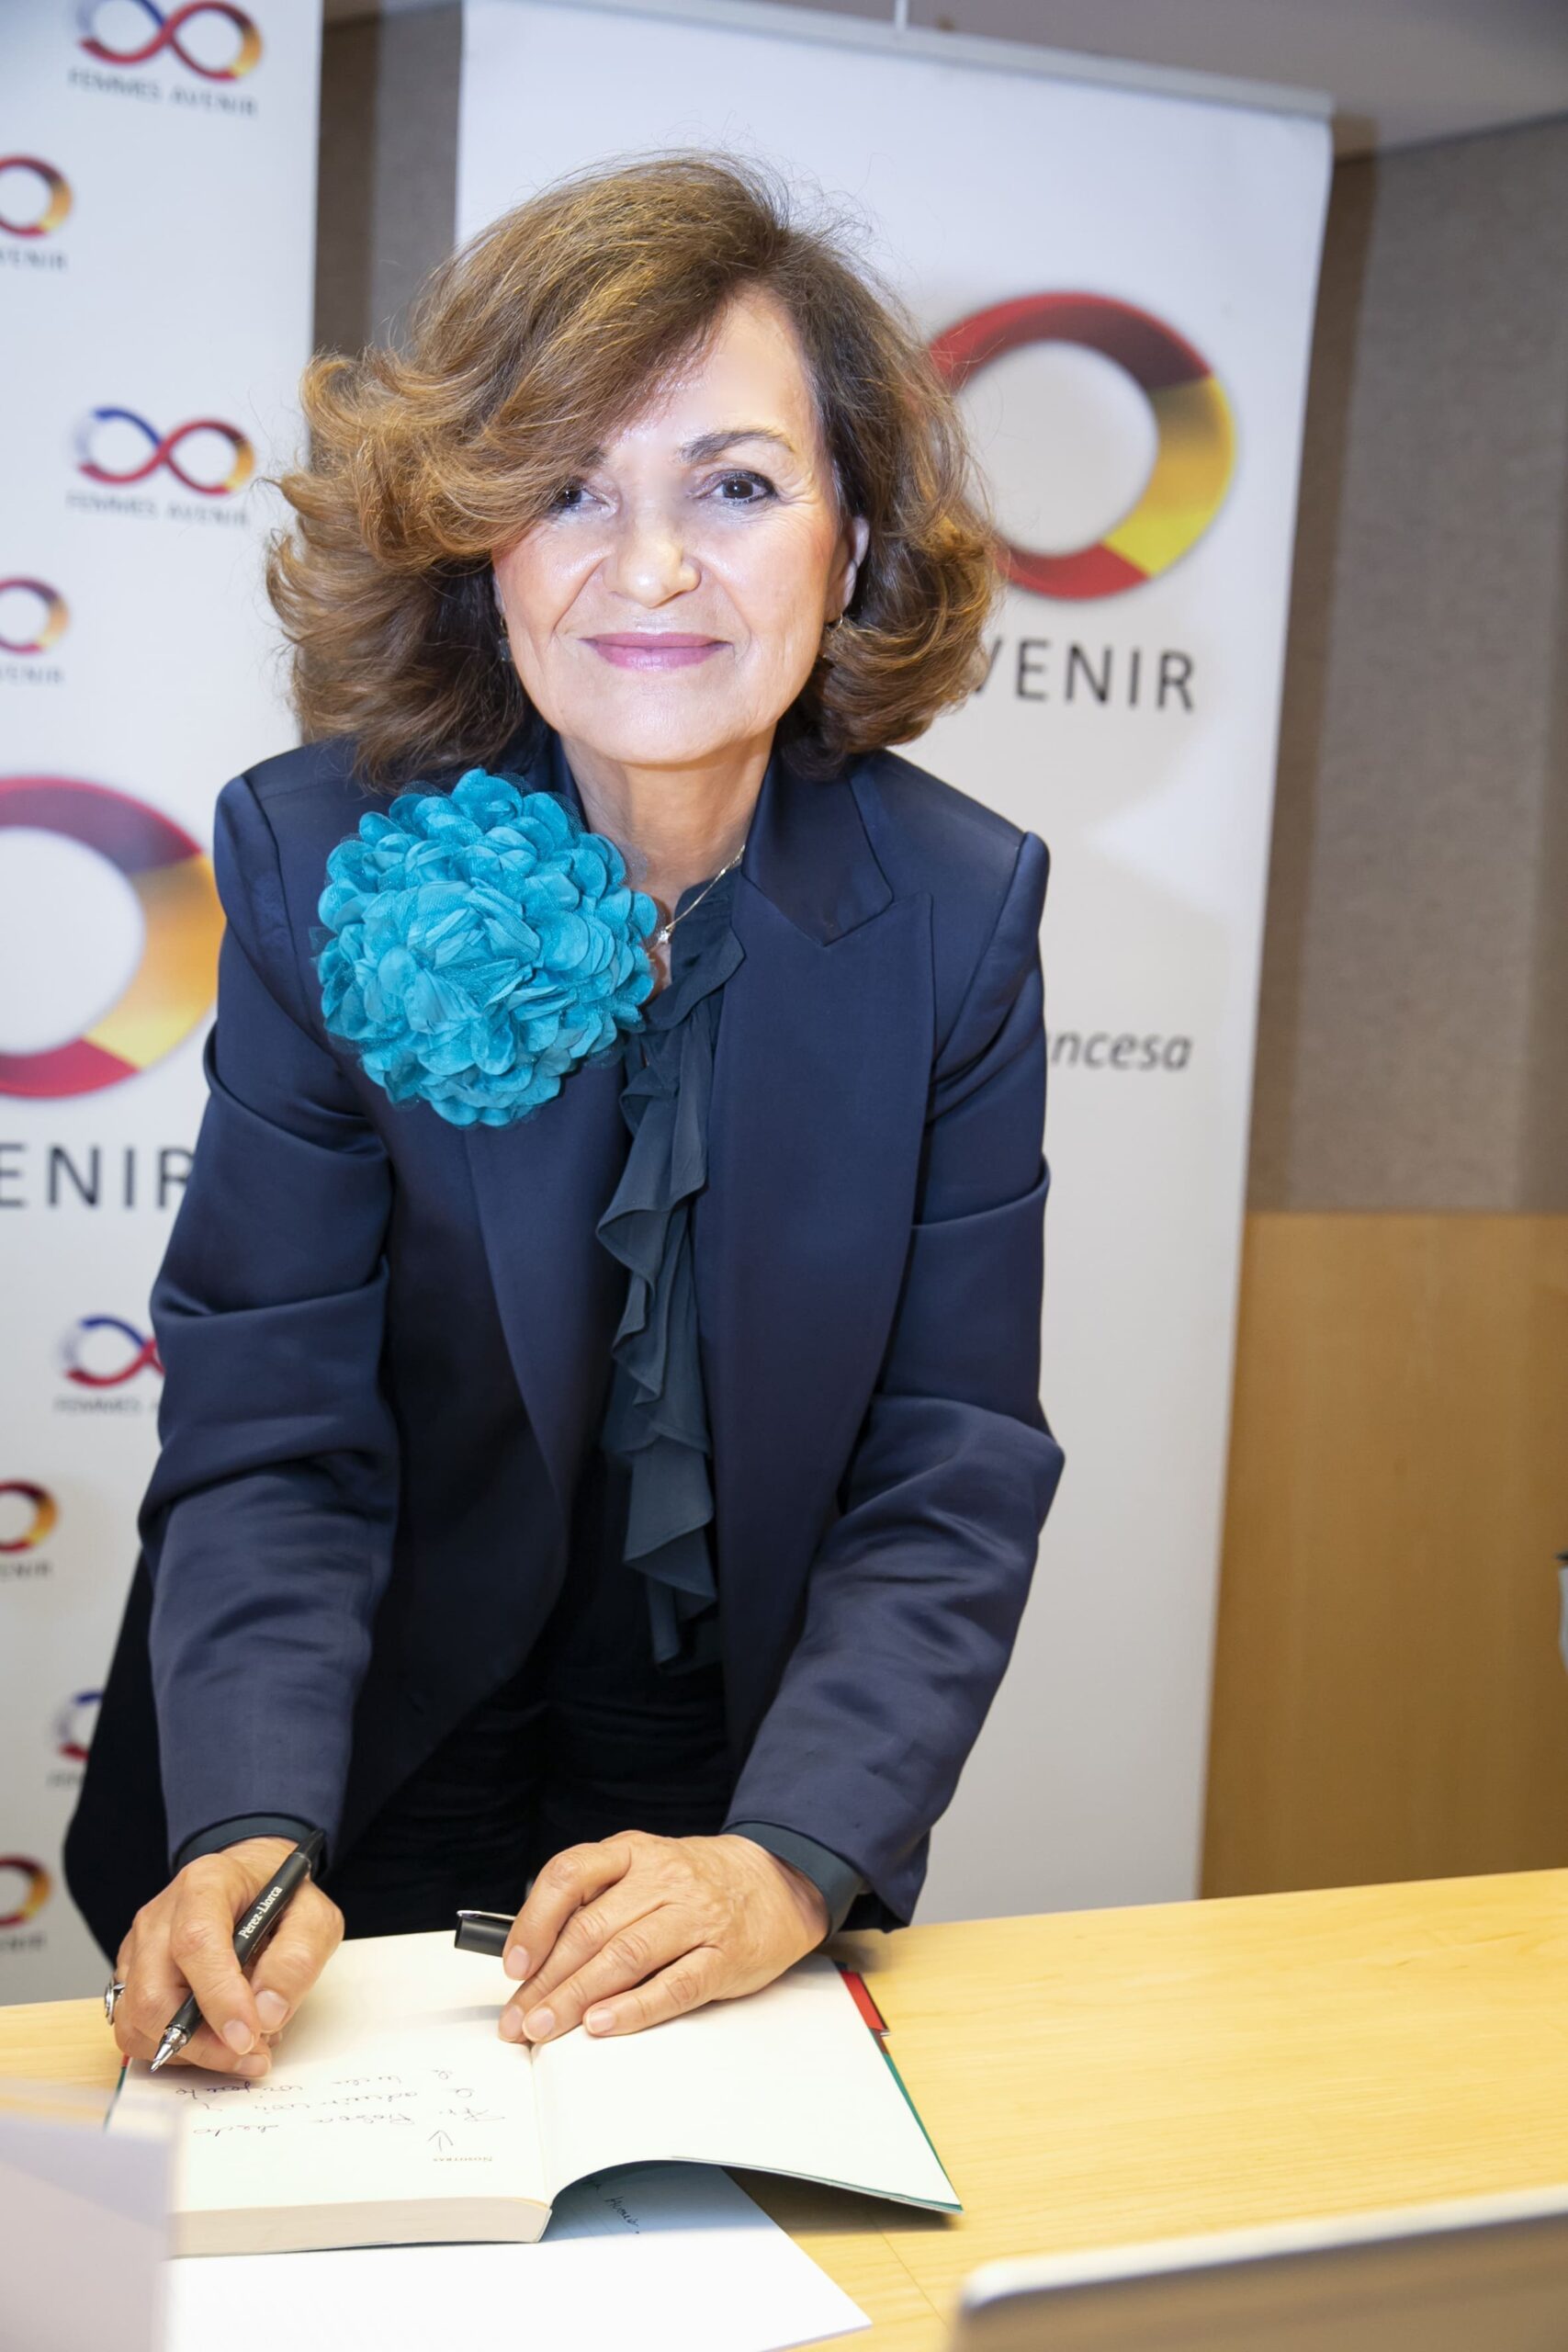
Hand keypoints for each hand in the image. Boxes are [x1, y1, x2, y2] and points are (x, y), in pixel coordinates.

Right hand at [112, 1837, 342, 2075]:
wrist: (253, 1882)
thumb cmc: (281, 1898)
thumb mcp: (314, 1916)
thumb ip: (297, 1960)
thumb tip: (267, 2015)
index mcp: (205, 1885)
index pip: (196, 1944)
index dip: (219, 1998)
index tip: (248, 2037)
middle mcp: (160, 1916)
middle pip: (154, 1994)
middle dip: (203, 2043)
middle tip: (254, 2056)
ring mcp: (138, 1948)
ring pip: (137, 2021)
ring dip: (190, 2052)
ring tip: (241, 2045)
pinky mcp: (131, 1977)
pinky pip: (136, 2030)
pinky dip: (176, 2049)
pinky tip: (215, 2038)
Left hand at [498, 1830, 828, 2043]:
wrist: (777, 1881)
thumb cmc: (696, 1884)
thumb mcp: (644, 1870)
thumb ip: (597, 1902)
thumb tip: (532, 1958)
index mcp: (633, 1852)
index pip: (570, 1875)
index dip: (535, 1921)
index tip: (513, 1964)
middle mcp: (662, 1879)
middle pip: (591, 1929)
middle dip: (546, 1981)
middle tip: (518, 2020)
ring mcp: (695, 1917)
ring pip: (626, 1957)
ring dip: (577, 1998)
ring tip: (546, 2028)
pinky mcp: (723, 1958)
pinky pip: (674, 1986)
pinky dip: (633, 2008)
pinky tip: (602, 2024)